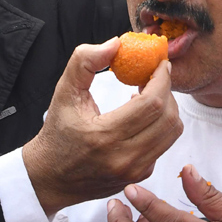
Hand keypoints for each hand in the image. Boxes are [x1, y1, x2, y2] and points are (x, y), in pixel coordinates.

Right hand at [22, 39, 180, 216]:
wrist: (49, 177)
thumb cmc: (57, 133)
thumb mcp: (64, 92)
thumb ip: (85, 61)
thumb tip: (116, 44)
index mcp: (105, 136)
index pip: (152, 104)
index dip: (162, 79)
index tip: (161, 64)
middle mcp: (124, 157)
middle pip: (168, 118)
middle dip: (168, 92)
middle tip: (156, 78)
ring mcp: (135, 171)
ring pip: (172, 133)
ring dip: (167, 108)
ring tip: (149, 96)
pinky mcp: (140, 176)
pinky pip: (164, 145)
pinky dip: (160, 126)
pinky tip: (142, 117)